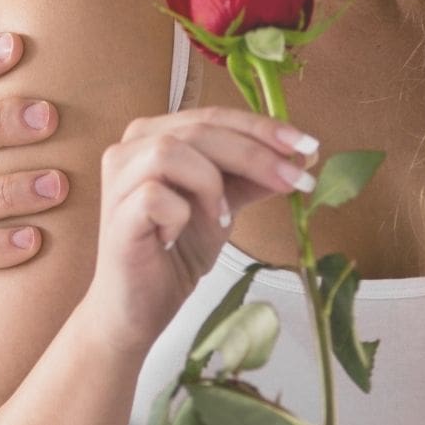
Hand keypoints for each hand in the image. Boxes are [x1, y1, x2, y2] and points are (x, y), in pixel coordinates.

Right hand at [85, 107, 319, 352]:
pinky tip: (178, 237)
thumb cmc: (175, 252)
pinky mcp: (117, 214)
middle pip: (199, 129)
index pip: (214, 116)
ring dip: (211, 183)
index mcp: (156, 135)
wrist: (138, 308)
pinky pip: (156, 196)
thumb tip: (302, 157)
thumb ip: (253, 177)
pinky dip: (180, 213)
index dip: (262, 128)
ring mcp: (118, 179)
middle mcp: (131, 148)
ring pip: (172, 151)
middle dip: (255, 153)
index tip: (307, 145)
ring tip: (221, 217)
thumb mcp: (224, 206)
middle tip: (295, 179)